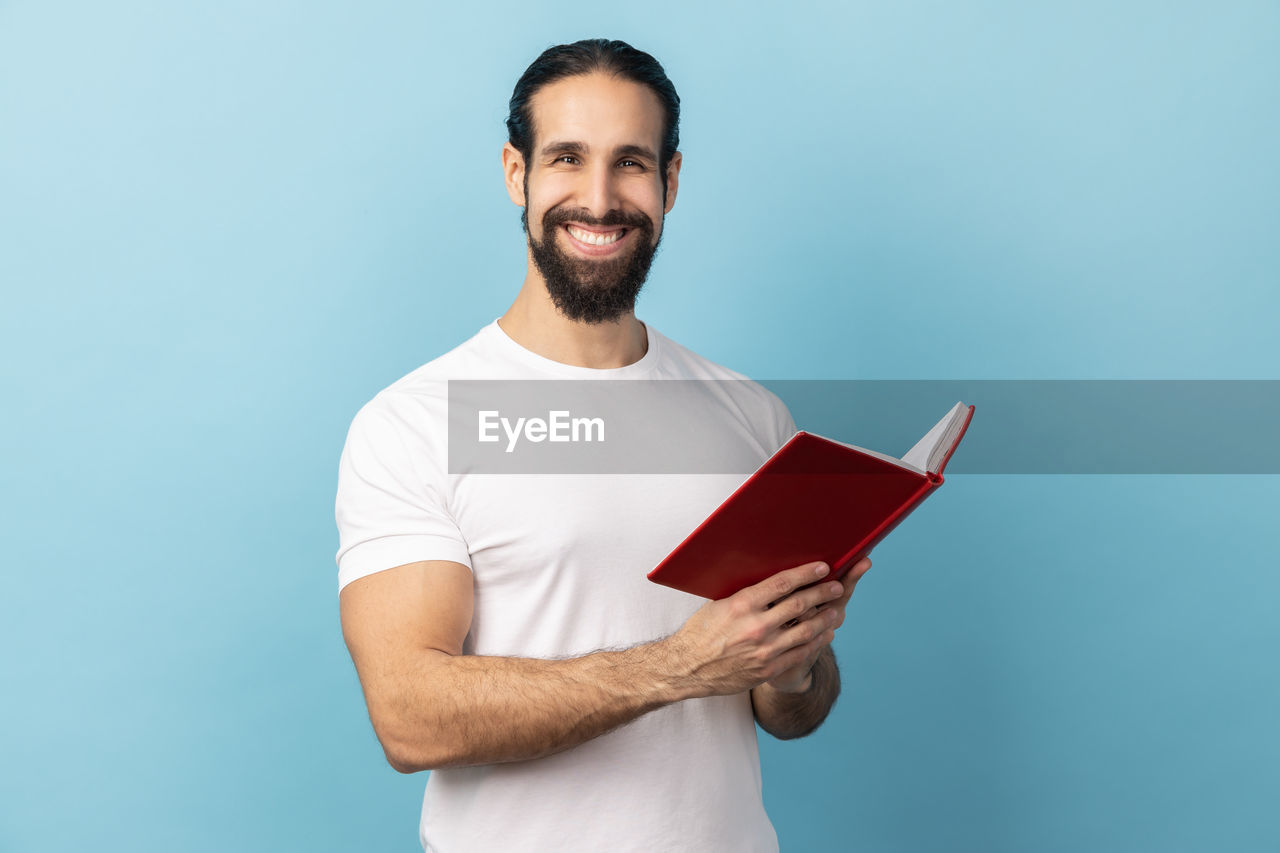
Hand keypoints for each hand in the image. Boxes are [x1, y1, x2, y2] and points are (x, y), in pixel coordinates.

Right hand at [660, 560, 852, 698]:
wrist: (688, 668)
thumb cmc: (701, 632)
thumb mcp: (718, 605)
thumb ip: (745, 594)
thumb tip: (769, 579)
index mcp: (742, 604)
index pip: (782, 584)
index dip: (806, 574)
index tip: (822, 567)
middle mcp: (756, 626)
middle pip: (799, 605)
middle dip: (822, 593)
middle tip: (836, 586)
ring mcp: (764, 649)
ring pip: (805, 630)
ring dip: (824, 618)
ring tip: (835, 610)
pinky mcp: (768, 668)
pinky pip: (800, 652)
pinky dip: (816, 642)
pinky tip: (824, 634)